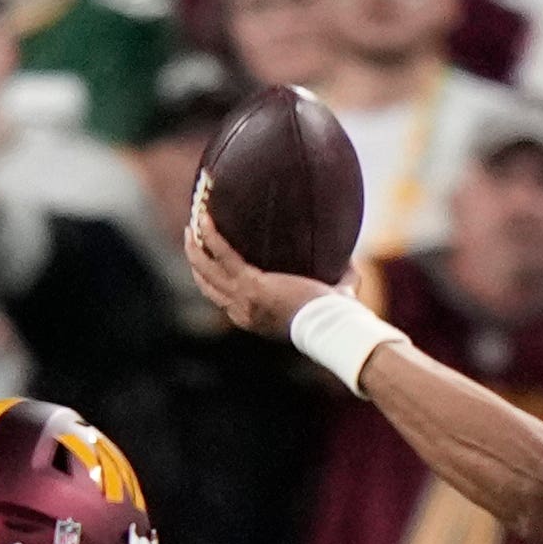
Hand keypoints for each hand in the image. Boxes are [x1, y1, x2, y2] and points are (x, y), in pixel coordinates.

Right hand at [184, 178, 335, 338]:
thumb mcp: (325, 301)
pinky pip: (222, 254)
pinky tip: (204, 217)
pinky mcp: (250, 283)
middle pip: (207, 285)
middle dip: (196, 261)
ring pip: (206, 270)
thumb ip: (336, 283)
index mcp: (252, 319)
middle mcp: (241, 312)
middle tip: (191, 239)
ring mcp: (242, 298)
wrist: (332, 325)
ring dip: (195, 247)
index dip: (209, 280)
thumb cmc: (335, 317)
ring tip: (191, 226)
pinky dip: (211, 235)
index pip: (222, 300)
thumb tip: (352, 262)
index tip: (207, 263)